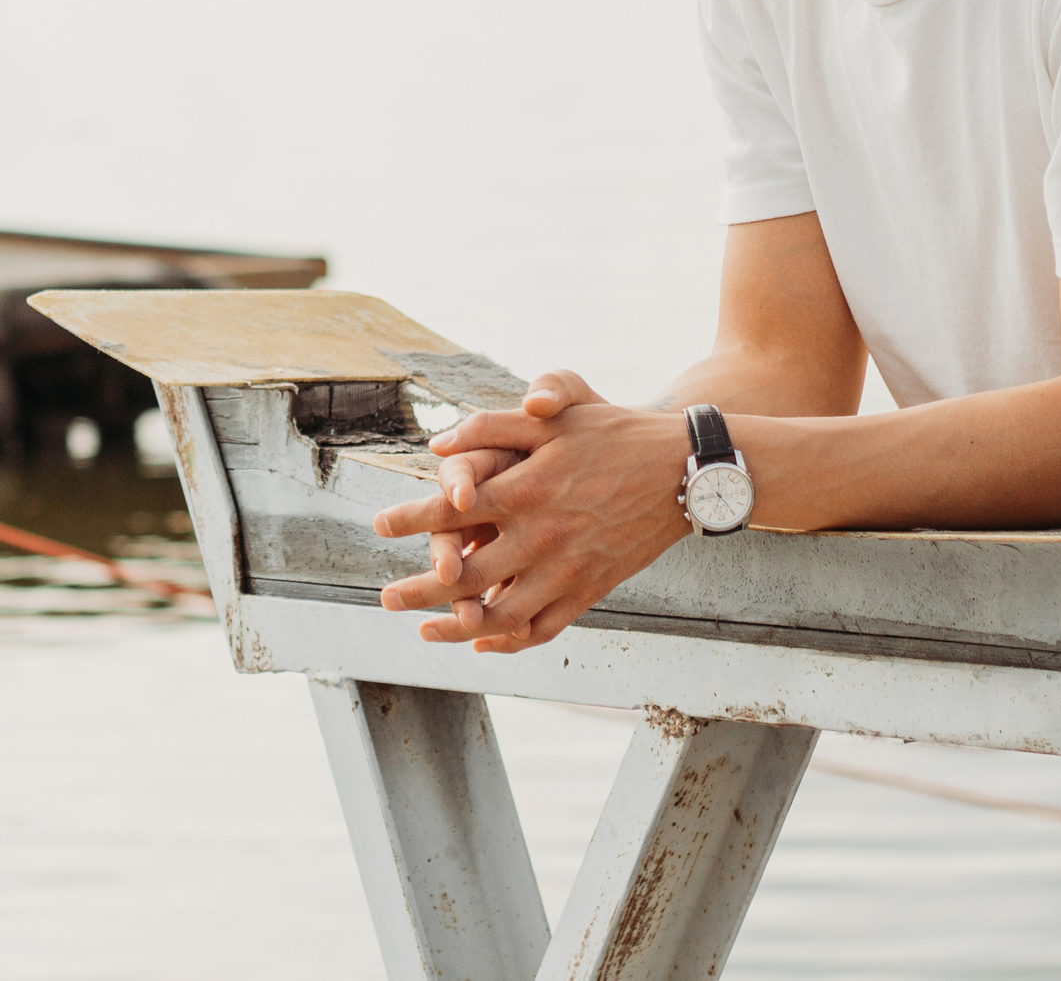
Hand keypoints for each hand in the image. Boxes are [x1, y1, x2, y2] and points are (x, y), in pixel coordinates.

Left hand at [370, 372, 690, 652]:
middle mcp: (543, 535)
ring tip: (423, 631)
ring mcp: (568, 569)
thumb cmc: (613, 433)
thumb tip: (439, 444)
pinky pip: (544, 627)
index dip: (409, 519)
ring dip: (457, 628)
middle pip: (466, 574)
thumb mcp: (556, 417)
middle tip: (384, 598)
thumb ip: (494, 426)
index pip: (452, 510)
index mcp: (527, 488)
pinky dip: (510, 641)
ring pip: (501, 614)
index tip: (377, 526)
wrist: (684, 471)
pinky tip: (483, 642)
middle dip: (419, 590)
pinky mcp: (591, 590)